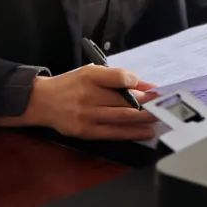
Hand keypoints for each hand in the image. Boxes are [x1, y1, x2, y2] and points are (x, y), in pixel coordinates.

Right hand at [0, 65, 158, 139]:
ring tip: (159, 118)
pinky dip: (132, 133)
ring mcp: (87, 115)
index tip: (153, 88)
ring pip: (122, 117)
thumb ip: (115, 78)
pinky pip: (113, 133)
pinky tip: (146, 132)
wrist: (42, 102)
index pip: (117, 77)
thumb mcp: (90, 73)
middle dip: (147, 103)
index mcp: (89, 76)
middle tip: (163, 105)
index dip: (137, 82)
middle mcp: (88, 95)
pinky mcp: (86, 132)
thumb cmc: (71, 85)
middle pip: (123, 99)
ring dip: (144, 118)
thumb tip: (143, 85)